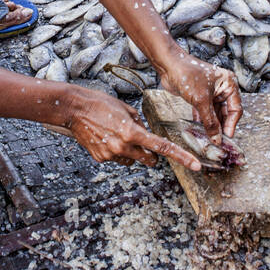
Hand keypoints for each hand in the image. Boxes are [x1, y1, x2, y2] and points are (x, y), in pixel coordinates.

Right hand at [64, 86, 203, 169]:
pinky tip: (106, 138)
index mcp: (132, 132)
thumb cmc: (101, 104)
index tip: (195, 165)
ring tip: (117, 135)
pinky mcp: (100, 158)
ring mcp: (111, 155)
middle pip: (149, 159)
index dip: (181, 157)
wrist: (74, 109)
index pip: (162, 147)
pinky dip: (115, 151)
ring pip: (132, 160)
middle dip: (150, 154)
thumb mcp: (127, 109)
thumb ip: (140, 125)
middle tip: (143, 143)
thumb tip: (146, 137)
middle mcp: (123, 146)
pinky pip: (116, 159)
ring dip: (131, 152)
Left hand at [157, 51, 242, 142]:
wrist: (168, 65)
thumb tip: (217, 138)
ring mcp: (211, 92)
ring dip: (212, 125)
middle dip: (221, 126)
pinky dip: (203, 120)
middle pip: (226, 112)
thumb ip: (210, 121)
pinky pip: (205, 111)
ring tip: (209, 138)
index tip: (226, 137)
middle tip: (218, 140)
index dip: (231, 124)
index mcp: (229, 83)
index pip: (236, 108)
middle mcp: (222, 87)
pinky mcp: (201, 96)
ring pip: (215, 113)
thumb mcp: (201, 101)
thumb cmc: (187, 75)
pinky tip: (201, 130)